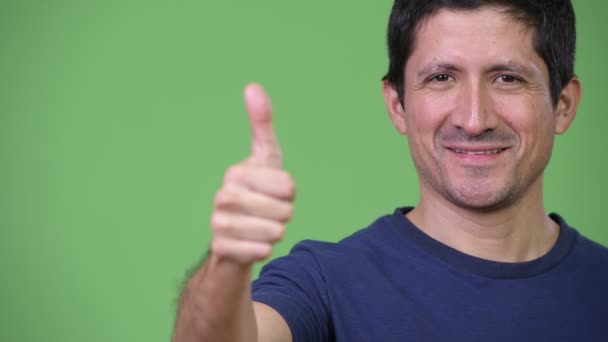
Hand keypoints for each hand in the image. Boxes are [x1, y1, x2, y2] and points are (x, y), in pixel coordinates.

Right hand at [210, 84, 295, 264]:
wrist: (232, 235)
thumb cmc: (256, 192)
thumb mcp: (265, 158)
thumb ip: (261, 123)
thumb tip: (252, 86)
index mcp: (236, 172)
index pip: (288, 185)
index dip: (289, 192)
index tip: (273, 191)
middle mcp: (223, 195)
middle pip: (285, 210)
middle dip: (283, 214)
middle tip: (267, 212)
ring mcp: (219, 223)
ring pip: (276, 231)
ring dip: (274, 232)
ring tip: (258, 226)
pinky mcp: (221, 248)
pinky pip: (264, 251)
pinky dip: (263, 250)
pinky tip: (250, 243)